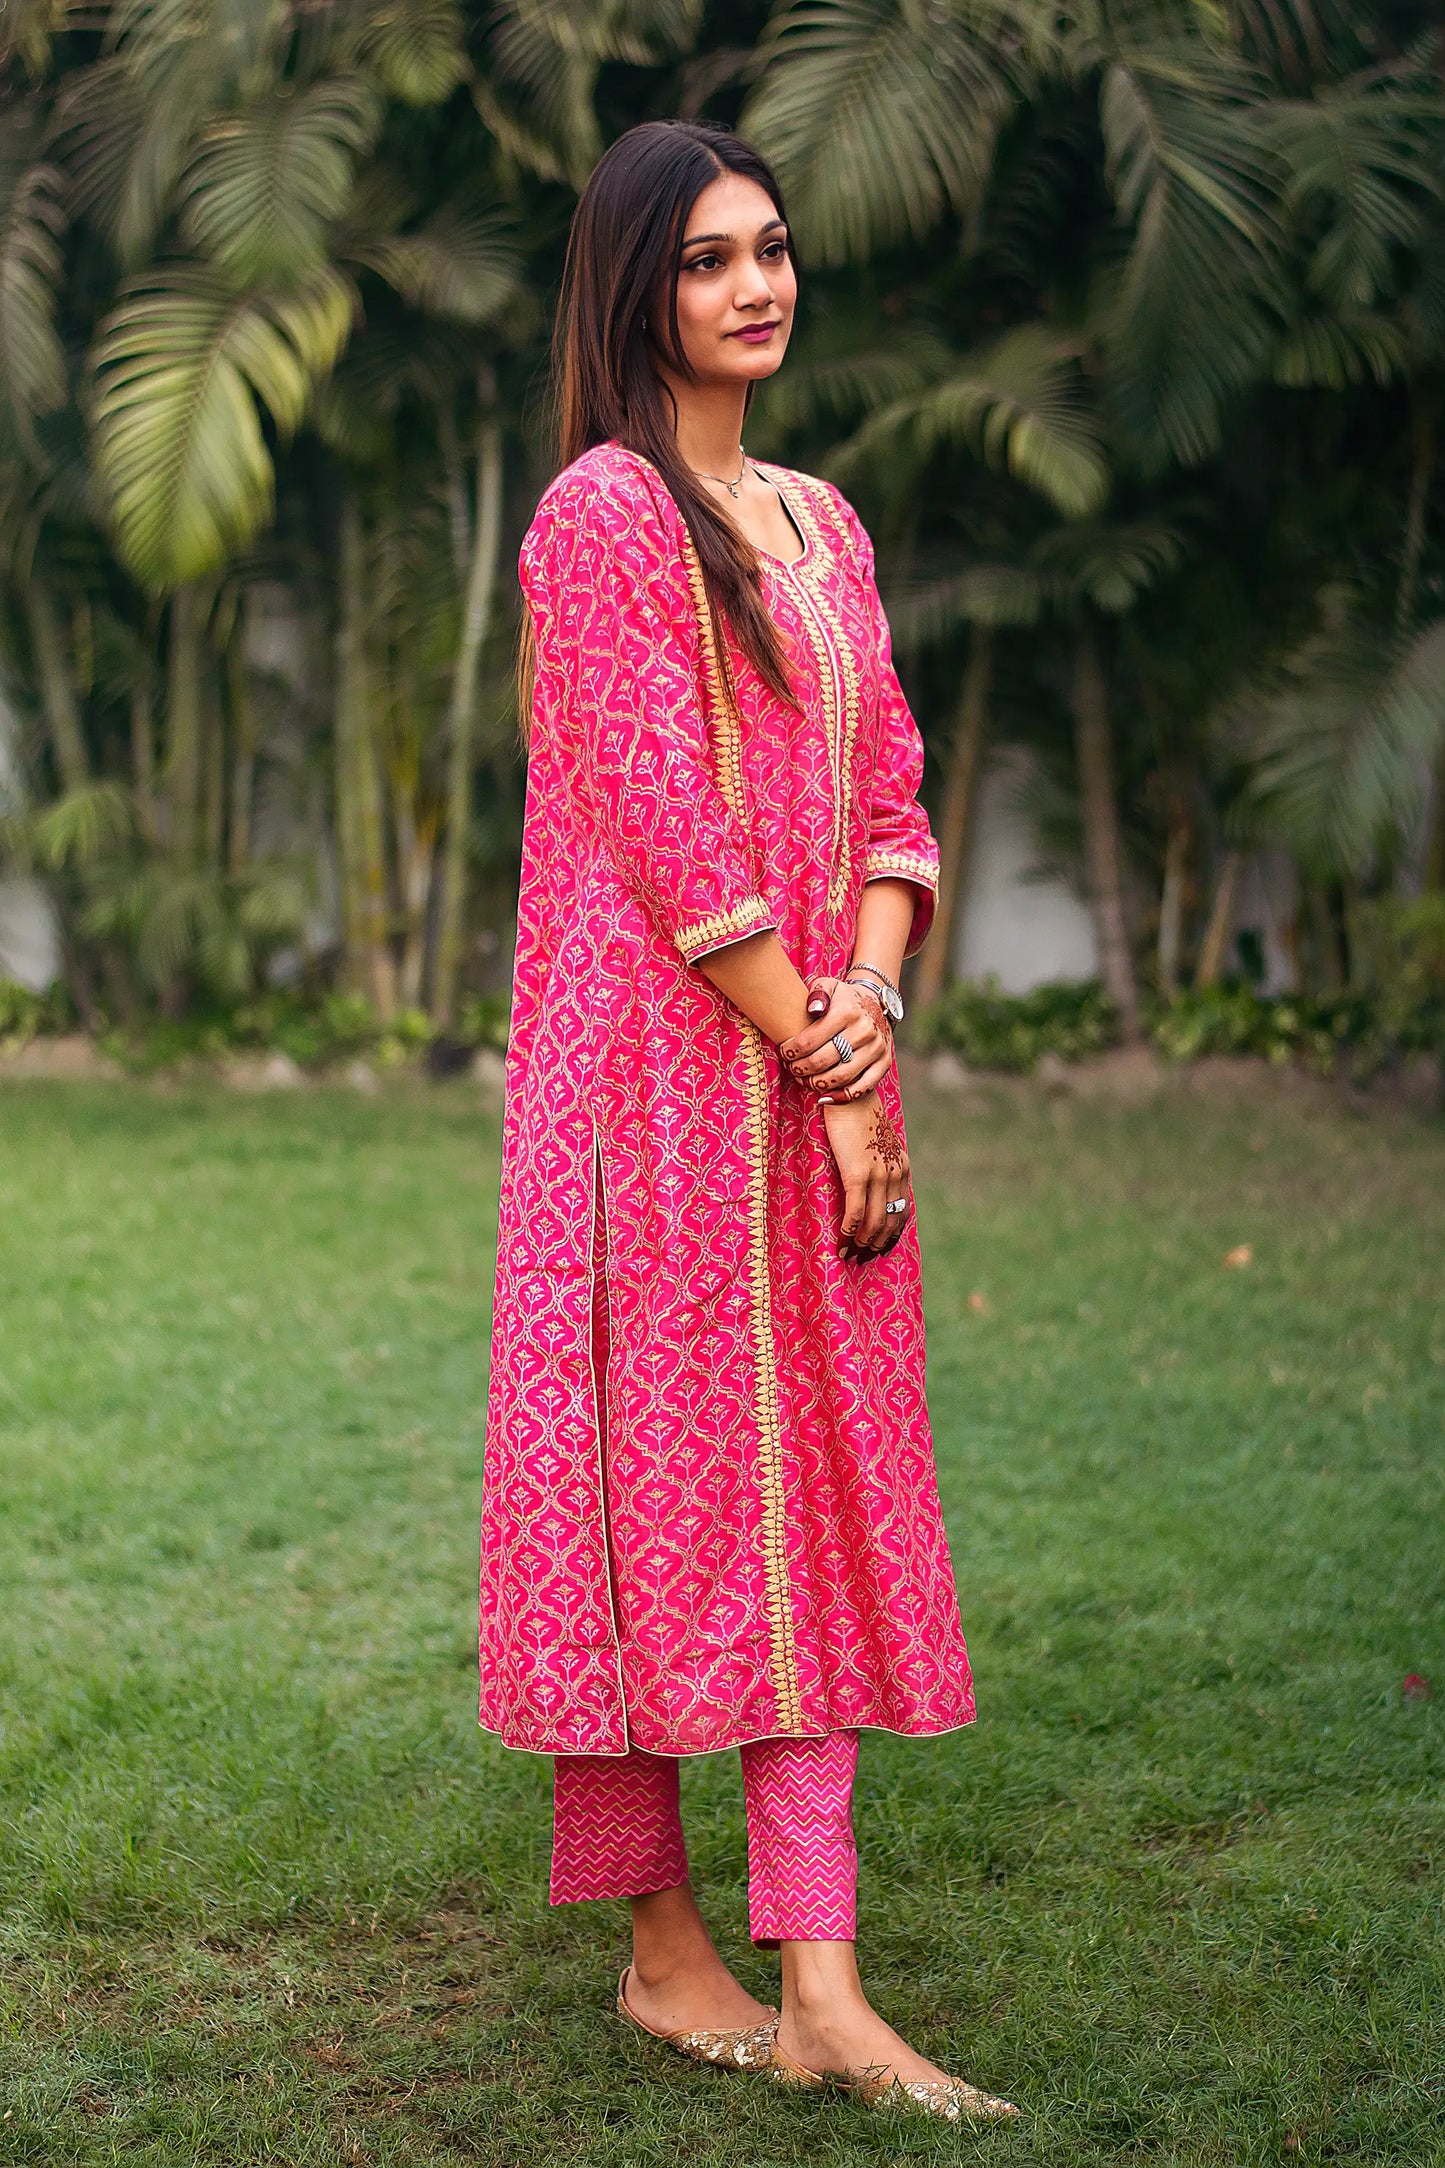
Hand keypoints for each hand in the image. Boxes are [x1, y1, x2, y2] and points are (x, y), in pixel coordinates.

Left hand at [779, 975, 891, 1101]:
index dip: (791, 1051)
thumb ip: (817, 993)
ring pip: (840, 1077)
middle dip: (800, 1068)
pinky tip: (824, 1098)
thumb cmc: (844, 998)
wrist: (877, 1003)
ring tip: (804, 1080)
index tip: (783, 1052)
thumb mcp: (828, 985)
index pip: (810, 1040)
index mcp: (847, 1012)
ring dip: (816, 1083)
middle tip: (791, 1068)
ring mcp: (876, 1048)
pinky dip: (842, 1096)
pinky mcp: (884, 1062)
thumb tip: (813, 1010)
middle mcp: (864, 1031)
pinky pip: (863, 1087)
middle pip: (823, 1061)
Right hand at [821, 1090, 912, 1259]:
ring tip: (850, 1252)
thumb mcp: (879, 1140)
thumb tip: (870, 1179)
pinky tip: (841, 1238)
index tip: (881, 1246)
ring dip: (862, 1240)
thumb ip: (880, 1160)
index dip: (892, 1232)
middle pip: (889, 1221)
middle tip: (862, 1255)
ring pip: (873, 1221)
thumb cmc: (858, 1114)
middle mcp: (895, 1174)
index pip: (903, 1210)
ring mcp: (878, 1175)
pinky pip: (855, 1210)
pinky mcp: (857, 1173)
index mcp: (902, 1167)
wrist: (850, 1092)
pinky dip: (848, 1229)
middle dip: (876, 1242)